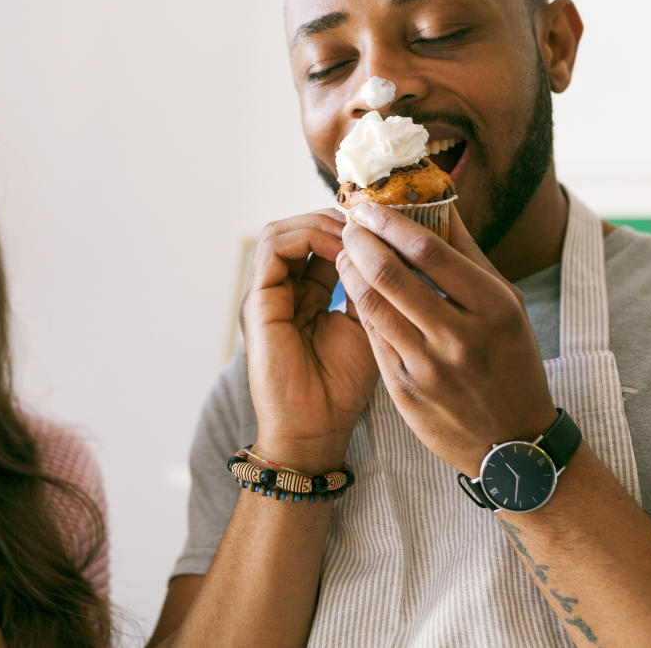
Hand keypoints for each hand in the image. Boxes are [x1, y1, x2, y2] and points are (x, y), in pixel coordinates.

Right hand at [240, 210, 378, 471]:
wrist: (314, 430)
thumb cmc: (341, 388)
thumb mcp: (366, 326)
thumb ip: (369, 290)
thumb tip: (393, 251)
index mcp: (304, 295)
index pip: (319, 244)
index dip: (350, 230)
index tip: (384, 227)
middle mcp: (280, 290)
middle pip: (298, 231)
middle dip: (336, 220)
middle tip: (372, 222)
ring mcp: (265, 294)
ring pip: (283, 231)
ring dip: (321, 224)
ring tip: (357, 233)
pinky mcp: (257, 301)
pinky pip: (274, 247)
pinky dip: (307, 237)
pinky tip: (341, 248)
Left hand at [336, 202, 555, 474]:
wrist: (512, 445)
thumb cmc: (510, 361)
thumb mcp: (507, 305)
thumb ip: (470, 256)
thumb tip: (438, 204)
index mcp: (493, 307)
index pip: (429, 250)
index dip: (391, 222)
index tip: (370, 207)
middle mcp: (460, 337)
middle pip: (391, 275)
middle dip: (361, 241)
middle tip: (350, 224)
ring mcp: (429, 367)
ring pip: (373, 305)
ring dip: (351, 271)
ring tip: (346, 252)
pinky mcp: (404, 391)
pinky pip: (373, 337)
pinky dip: (361, 307)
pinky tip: (356, 290)